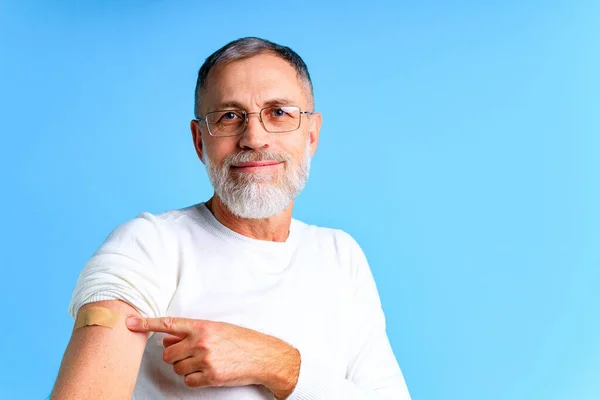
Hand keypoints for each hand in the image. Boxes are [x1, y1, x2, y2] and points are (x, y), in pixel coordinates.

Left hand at [126, 316, 299, 398]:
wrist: (262, 355)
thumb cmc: (241, 340)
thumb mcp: (217, 329)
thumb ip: (191, 333)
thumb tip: (168, 341)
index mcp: (202, 325)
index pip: (168, 323)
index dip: (146, 323)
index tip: (128, 323)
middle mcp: (201, 341)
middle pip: (168, 354)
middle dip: (175, 356)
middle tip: (189, 354)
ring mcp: (205, 359)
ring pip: (177, 368)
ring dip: (185, 368)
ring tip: (204, 362)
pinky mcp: (210, 375)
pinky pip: (188, 380)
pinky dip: (194, 379)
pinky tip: (208, 372)